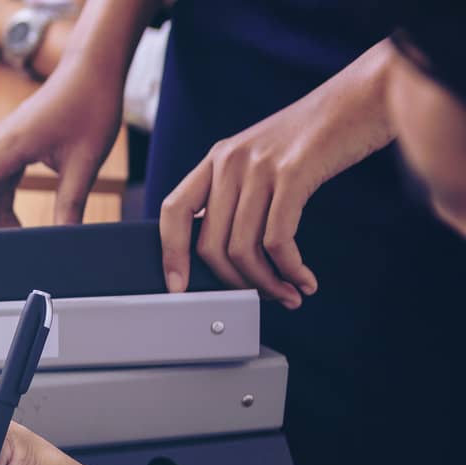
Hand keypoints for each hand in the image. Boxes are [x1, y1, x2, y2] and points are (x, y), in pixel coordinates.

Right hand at [0, 61, 121, 228]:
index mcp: (2, 150)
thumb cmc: (89, 103)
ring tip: (19, 242)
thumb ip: (71, 206)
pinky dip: (0, 211)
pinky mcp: (6, 153)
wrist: (92, 68)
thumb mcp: (86, 161)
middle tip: (3, 253)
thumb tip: (67, 242)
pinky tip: (20, 227)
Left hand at [160, 41, 397, 305]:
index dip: (171, 253)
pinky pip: (277, 240)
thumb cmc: (317, 138)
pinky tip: (304, 279)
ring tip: (288, 294)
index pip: (173, 211)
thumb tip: (227, 254)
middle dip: (234, 282)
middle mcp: (230, 161)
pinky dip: (290, 269)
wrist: (364, 96)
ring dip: (266, 282)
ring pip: (243, 249)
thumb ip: (240, 194)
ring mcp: (259, 166)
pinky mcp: (293, 173)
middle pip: (210, 244)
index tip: (177, 287)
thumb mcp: (263, 158)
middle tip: (260, 297)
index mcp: (217, 159)